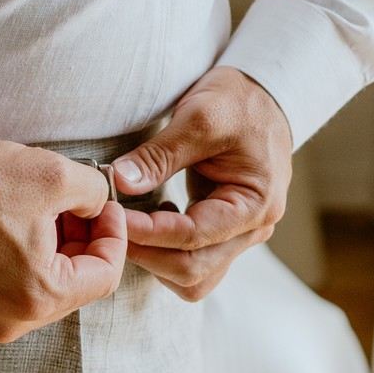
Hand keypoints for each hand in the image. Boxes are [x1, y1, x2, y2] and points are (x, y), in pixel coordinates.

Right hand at [0, 139, 126, 342]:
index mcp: (38, 297)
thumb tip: (98, 209)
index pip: (104, 276)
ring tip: (40, 214)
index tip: (106, 208)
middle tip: (75, 207)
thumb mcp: (54, 175)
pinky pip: (5, 294)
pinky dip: (18, 265)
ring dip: (50, 255)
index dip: (114, 236)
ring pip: (38, 291)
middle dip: (81, 245)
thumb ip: (94, 195)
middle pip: (71, 287)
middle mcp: (9, 322)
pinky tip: (8, 228)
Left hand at [113, 66, 291, 301]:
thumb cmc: (237, 102)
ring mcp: (241, 235)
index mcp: (255, 204)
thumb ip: (159, 155)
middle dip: (146, 254)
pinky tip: (150, 222)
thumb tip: (120, 183)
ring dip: (156, 261)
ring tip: (130, 227)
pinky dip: (167, 254)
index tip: (111, 215)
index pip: (193, 236)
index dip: (147, 232)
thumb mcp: (198, 118)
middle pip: (193, 270)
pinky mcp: (226, 232)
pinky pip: (195, 263)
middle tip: (109, 227)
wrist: (264, 95)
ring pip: (194, 277)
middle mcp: (253, 229)